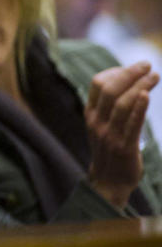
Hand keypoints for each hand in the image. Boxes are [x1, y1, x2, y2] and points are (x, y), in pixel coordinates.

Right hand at [85, 61, 158, 208]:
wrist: (108, 182)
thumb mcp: (102, 125)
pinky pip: (131, 124)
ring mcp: (109, 134)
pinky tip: (146, 95)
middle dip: (129, 74)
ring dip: (139, 86)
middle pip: (110, 90)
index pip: (97, 84)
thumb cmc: (109, 150)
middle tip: (147, 64)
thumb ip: (109, 106)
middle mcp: (97, 122)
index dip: (116, 71)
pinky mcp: (124, 147)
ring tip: (155, 76)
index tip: (135, 68)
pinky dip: (139, 108)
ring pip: (122, 104)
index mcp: (90, 114)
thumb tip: (127, 82)